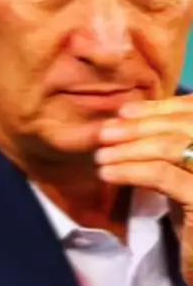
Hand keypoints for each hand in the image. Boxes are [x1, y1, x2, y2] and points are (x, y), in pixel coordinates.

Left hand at [95, 96, 192, 285]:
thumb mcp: (185, 176)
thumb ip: (171, 148)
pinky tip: (107, 173)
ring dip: (130, 147)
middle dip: (141, 125)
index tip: (126, 111)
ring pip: (171, 148)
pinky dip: (130, 170)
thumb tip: (131, 118)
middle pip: (185, 126)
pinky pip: (162, 176)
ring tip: (101, 154)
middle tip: (106, 131)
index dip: (162, 108)